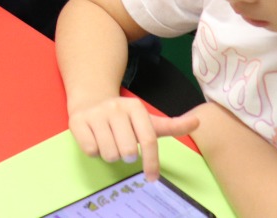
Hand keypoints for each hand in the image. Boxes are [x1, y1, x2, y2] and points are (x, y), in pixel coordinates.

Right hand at [67, 96, 200, 180]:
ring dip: (110, 154)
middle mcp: (115, 107)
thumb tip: (198, 121)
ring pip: (109, 153)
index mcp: (135, 107)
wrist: (91, 100)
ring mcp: (95, 113)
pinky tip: (96, 139)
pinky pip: (91, 150)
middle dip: (127, 155)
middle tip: (123, 147)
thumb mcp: (148, 120)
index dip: (152, 162)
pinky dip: (95, 151)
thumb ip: (173, 125)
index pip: (149, 140)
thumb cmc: (124, 117)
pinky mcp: (78, 121)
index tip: (151, 177)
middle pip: (128, 151)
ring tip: (109, 142)